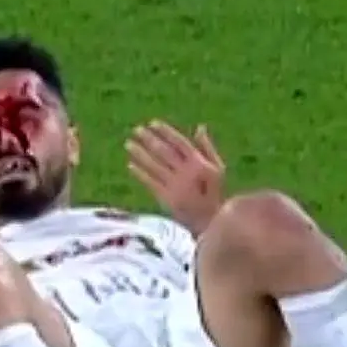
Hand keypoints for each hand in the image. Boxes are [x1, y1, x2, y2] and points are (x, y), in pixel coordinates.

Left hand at [126, 121, 225, 235]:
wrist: (211, 223)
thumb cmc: (215, 194)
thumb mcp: (217, 170)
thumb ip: (207, 148)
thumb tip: (200, 127)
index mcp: (200, 164)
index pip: (180, 143)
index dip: (165, 132)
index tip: (152, 123)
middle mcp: (187, 173)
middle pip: (164, 152)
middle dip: (149, 139)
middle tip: (136, 130)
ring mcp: (175, 186)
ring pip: (155, 166)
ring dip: (140, 154)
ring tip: (128, 144)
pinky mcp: (166, 199)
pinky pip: (150, 183)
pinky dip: (140, 173)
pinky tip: (131, 165)